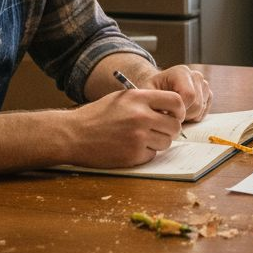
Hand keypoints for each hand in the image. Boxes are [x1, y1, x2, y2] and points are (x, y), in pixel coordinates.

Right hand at [69, 88, 185, 166]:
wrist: (73, 134)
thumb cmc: (96, 115)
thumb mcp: (121, 98)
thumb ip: (146, 101)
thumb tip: (172, 109)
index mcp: (139, 98)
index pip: (177, 101)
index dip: (179, 110)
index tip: (175, 115)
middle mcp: (141, 116)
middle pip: (174, 125)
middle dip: (169, 129)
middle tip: (159, 130)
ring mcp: (138, 137)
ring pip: (166, 142)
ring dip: (158, 142)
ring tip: (140, 138)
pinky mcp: (133, 155)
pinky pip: (152, 155)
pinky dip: (145, 153)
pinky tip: (130, 147)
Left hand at [133, 64, 211, 121]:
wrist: (158, 87)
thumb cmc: (151, 90)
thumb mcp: (148, 93)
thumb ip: (155, 102)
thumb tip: (164, 116)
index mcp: (181, 72)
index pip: (189, 95)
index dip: (179, 110)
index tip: (166, 114)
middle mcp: (195, 76)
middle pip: (197, 104)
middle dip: (183, 114)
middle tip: (169, 115)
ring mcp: (203, 84)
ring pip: (201, 109)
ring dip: (188, 116)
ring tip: (174, 112)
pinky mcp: (207, 94)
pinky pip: (205, 111)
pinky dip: (194, 116)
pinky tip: (183, 112)